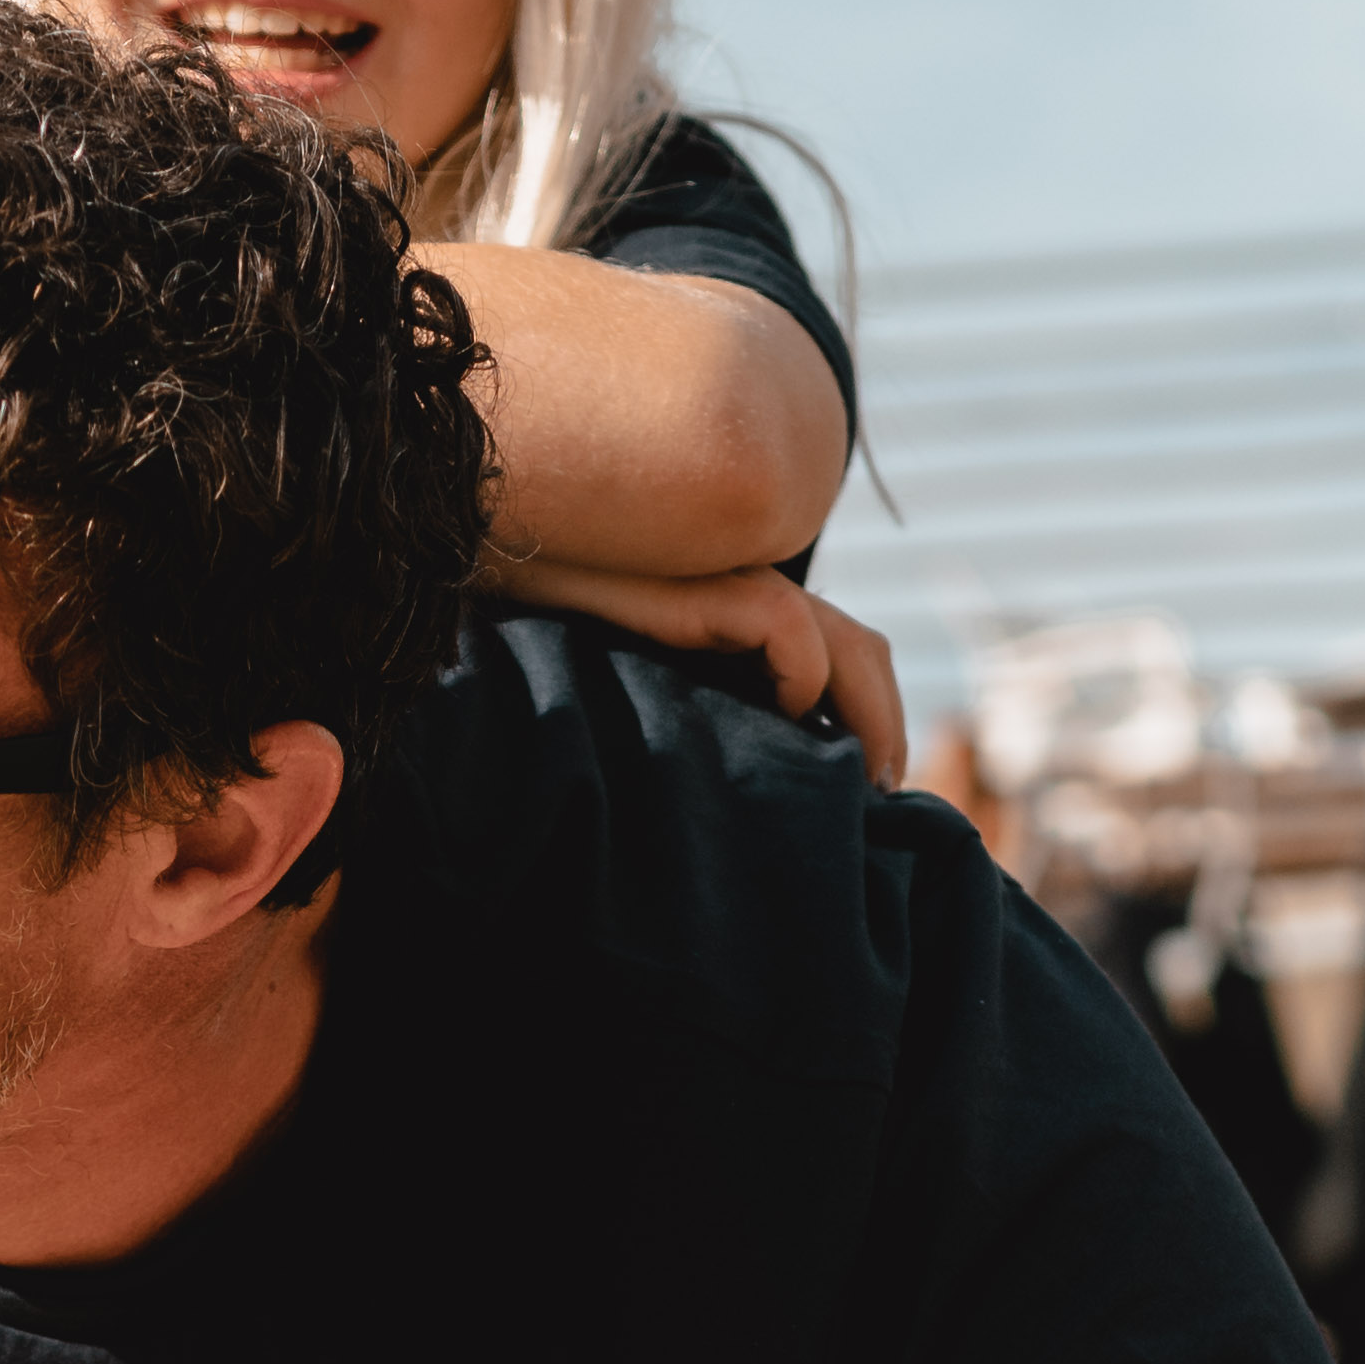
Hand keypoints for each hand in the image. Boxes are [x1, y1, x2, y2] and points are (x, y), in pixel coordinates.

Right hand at [483, 554, 904, 779]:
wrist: (480, 566)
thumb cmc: (539, 640)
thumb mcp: (632, 686)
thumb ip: (692, 709)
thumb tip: (739, 790)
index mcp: (734, 615)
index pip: (838, 654)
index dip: (868, 716)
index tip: (868, 788)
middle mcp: (744, 591)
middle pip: (861, 650)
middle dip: (885, 725)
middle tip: (883, 797)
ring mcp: (728, 580)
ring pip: (847, 644)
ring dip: (870, 717)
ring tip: (863, 783)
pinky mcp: (702, 583)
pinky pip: (787, 627)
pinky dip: (801, 677)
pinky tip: (777, 715)